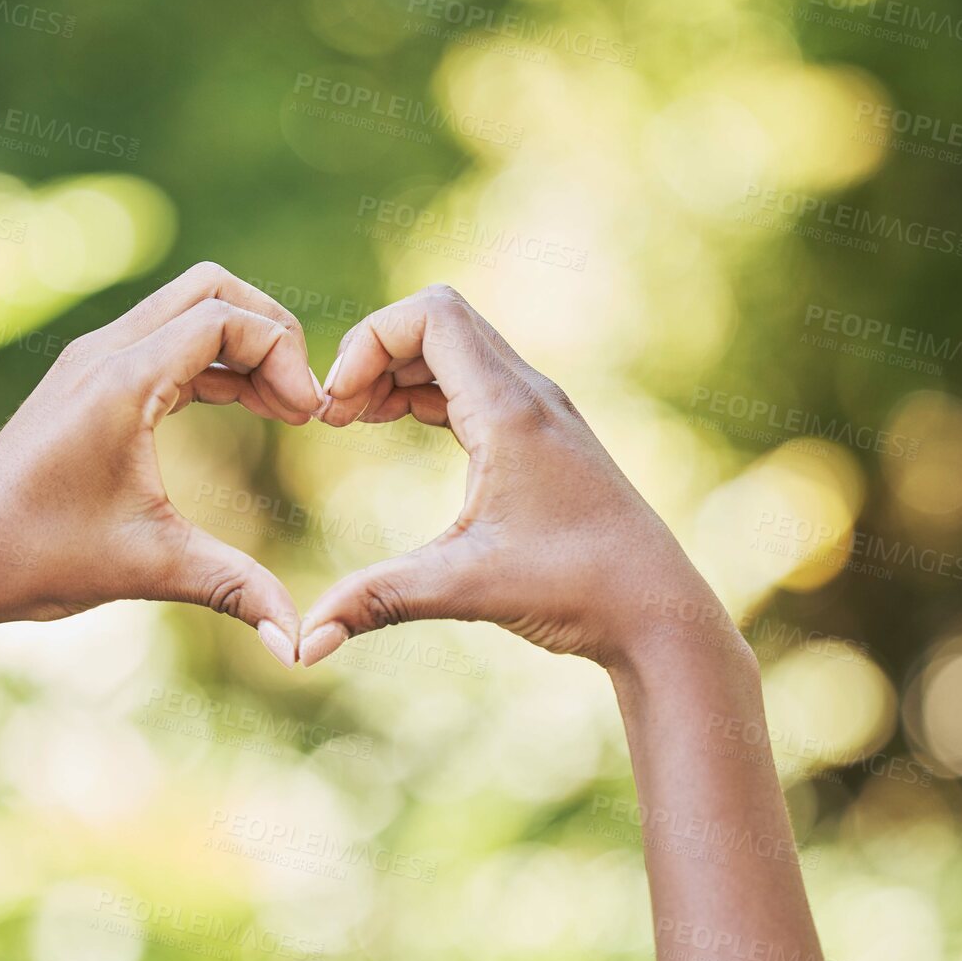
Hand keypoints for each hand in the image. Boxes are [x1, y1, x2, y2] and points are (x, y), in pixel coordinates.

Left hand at [0, 262, 322, 664]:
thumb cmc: (38, 559)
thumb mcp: (149, 568)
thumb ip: (234, 588)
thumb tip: (298, 646)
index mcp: (120, 380)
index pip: (225, 320)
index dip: (283, 358)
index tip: (308, 418)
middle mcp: (104, 352)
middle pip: (212, 290)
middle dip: (270, 332)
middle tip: (300, 401)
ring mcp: (91, 360)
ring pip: (188, 308)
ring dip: (243, 347)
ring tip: (282, 410)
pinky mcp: (87, 379)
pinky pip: (165, 341)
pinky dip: (212, 362)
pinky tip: (241, 410)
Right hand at [302, 285, 746, 680]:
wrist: (657, 609)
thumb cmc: (576, 590)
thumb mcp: (465, 589)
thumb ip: (378, 601)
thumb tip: (303, 646)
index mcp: (510, 409)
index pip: (429, 314)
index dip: (368, 343)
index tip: (336, 409)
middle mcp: (528, 394)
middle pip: (437, 321)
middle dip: (374, 355)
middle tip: (335, 416)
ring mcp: (539, 412)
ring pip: (455, 350)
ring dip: (398, 372)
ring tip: (353, 421)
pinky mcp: (542, 436)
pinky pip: (471, 382)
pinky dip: (425, 391)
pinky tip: (395, 426)